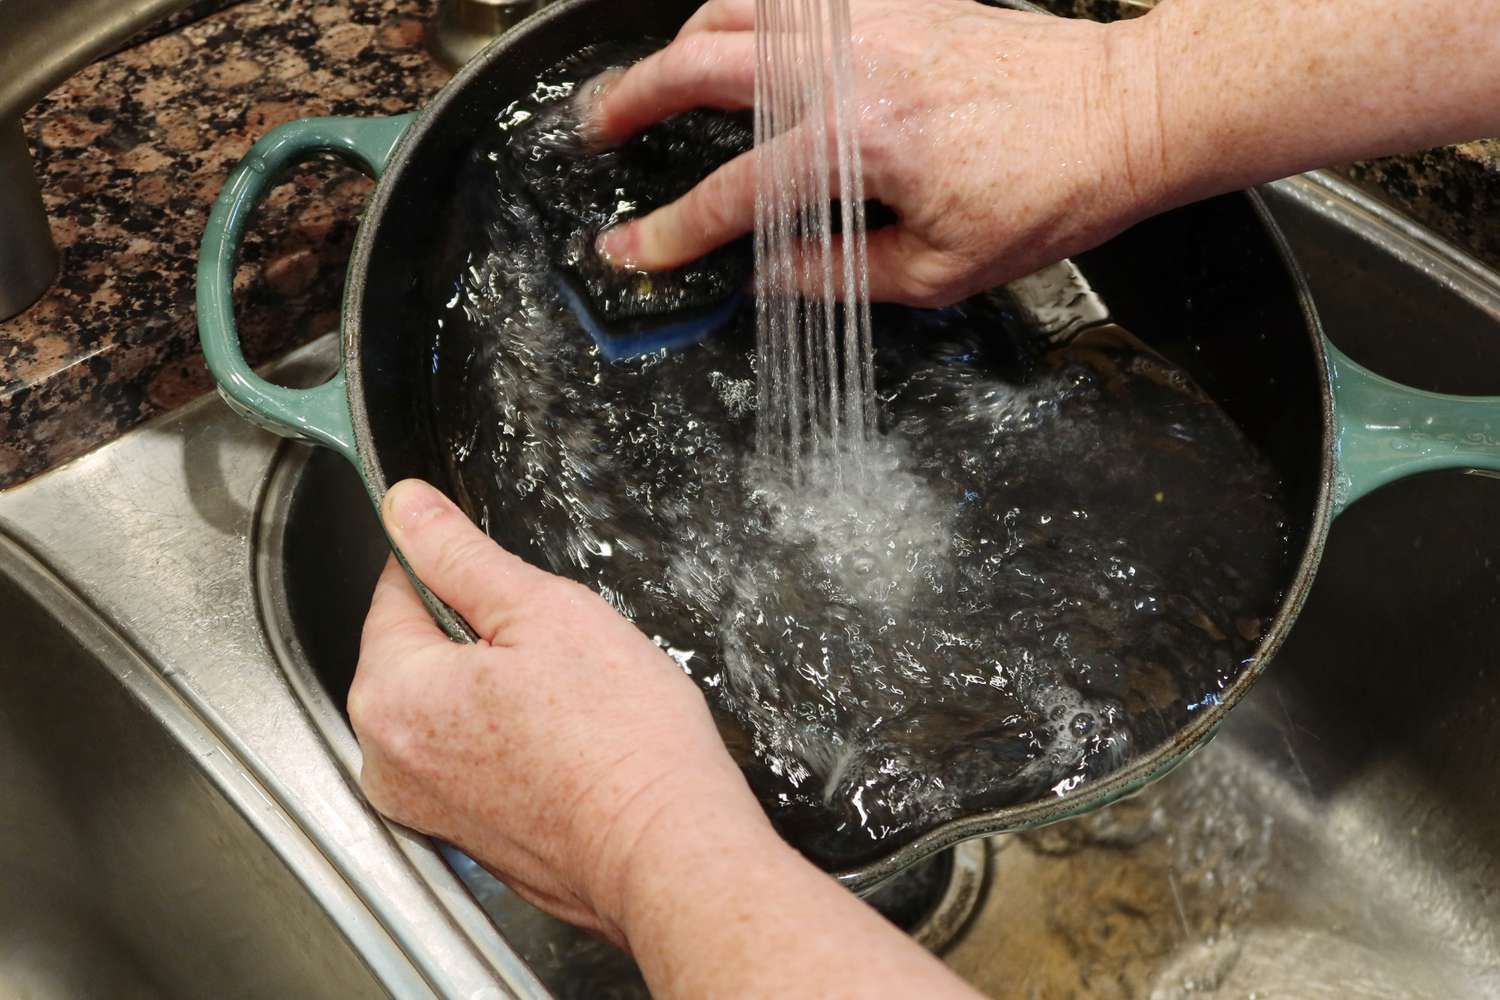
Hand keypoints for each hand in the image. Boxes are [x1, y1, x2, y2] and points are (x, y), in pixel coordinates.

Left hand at [348, 479, 766, 943]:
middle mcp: (386, 759)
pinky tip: (562, 744)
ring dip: (495, 688)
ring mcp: (422, 805)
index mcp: (391, 693)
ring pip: (447, 704)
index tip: (506, 581)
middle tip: (555, 650)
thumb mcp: (543, 610)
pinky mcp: (461, 835)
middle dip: (481, 635)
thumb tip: (407, 506)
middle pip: (418, 652)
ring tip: (566, 702)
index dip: (457, 570)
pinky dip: (506, 740)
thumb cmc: (620, 743)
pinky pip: (469, 756)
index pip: (395, 591)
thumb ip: (460, 553)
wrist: (665, 850)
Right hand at [588, 0, 1166, 306]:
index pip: (737, 193)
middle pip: (706, 66)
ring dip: (684, 38)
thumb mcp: (947, 270)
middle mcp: (852, 67)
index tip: (630, 249)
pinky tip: (741, 36)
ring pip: (742, 7)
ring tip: (658, 76)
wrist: (1125, 115)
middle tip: (596, 125)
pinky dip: (752, 8)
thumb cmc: (1050, 194)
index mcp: (860, 144)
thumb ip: (845, 274)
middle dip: (633, 97)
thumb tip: (773, 273)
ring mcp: (872, 20)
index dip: (672, 228)